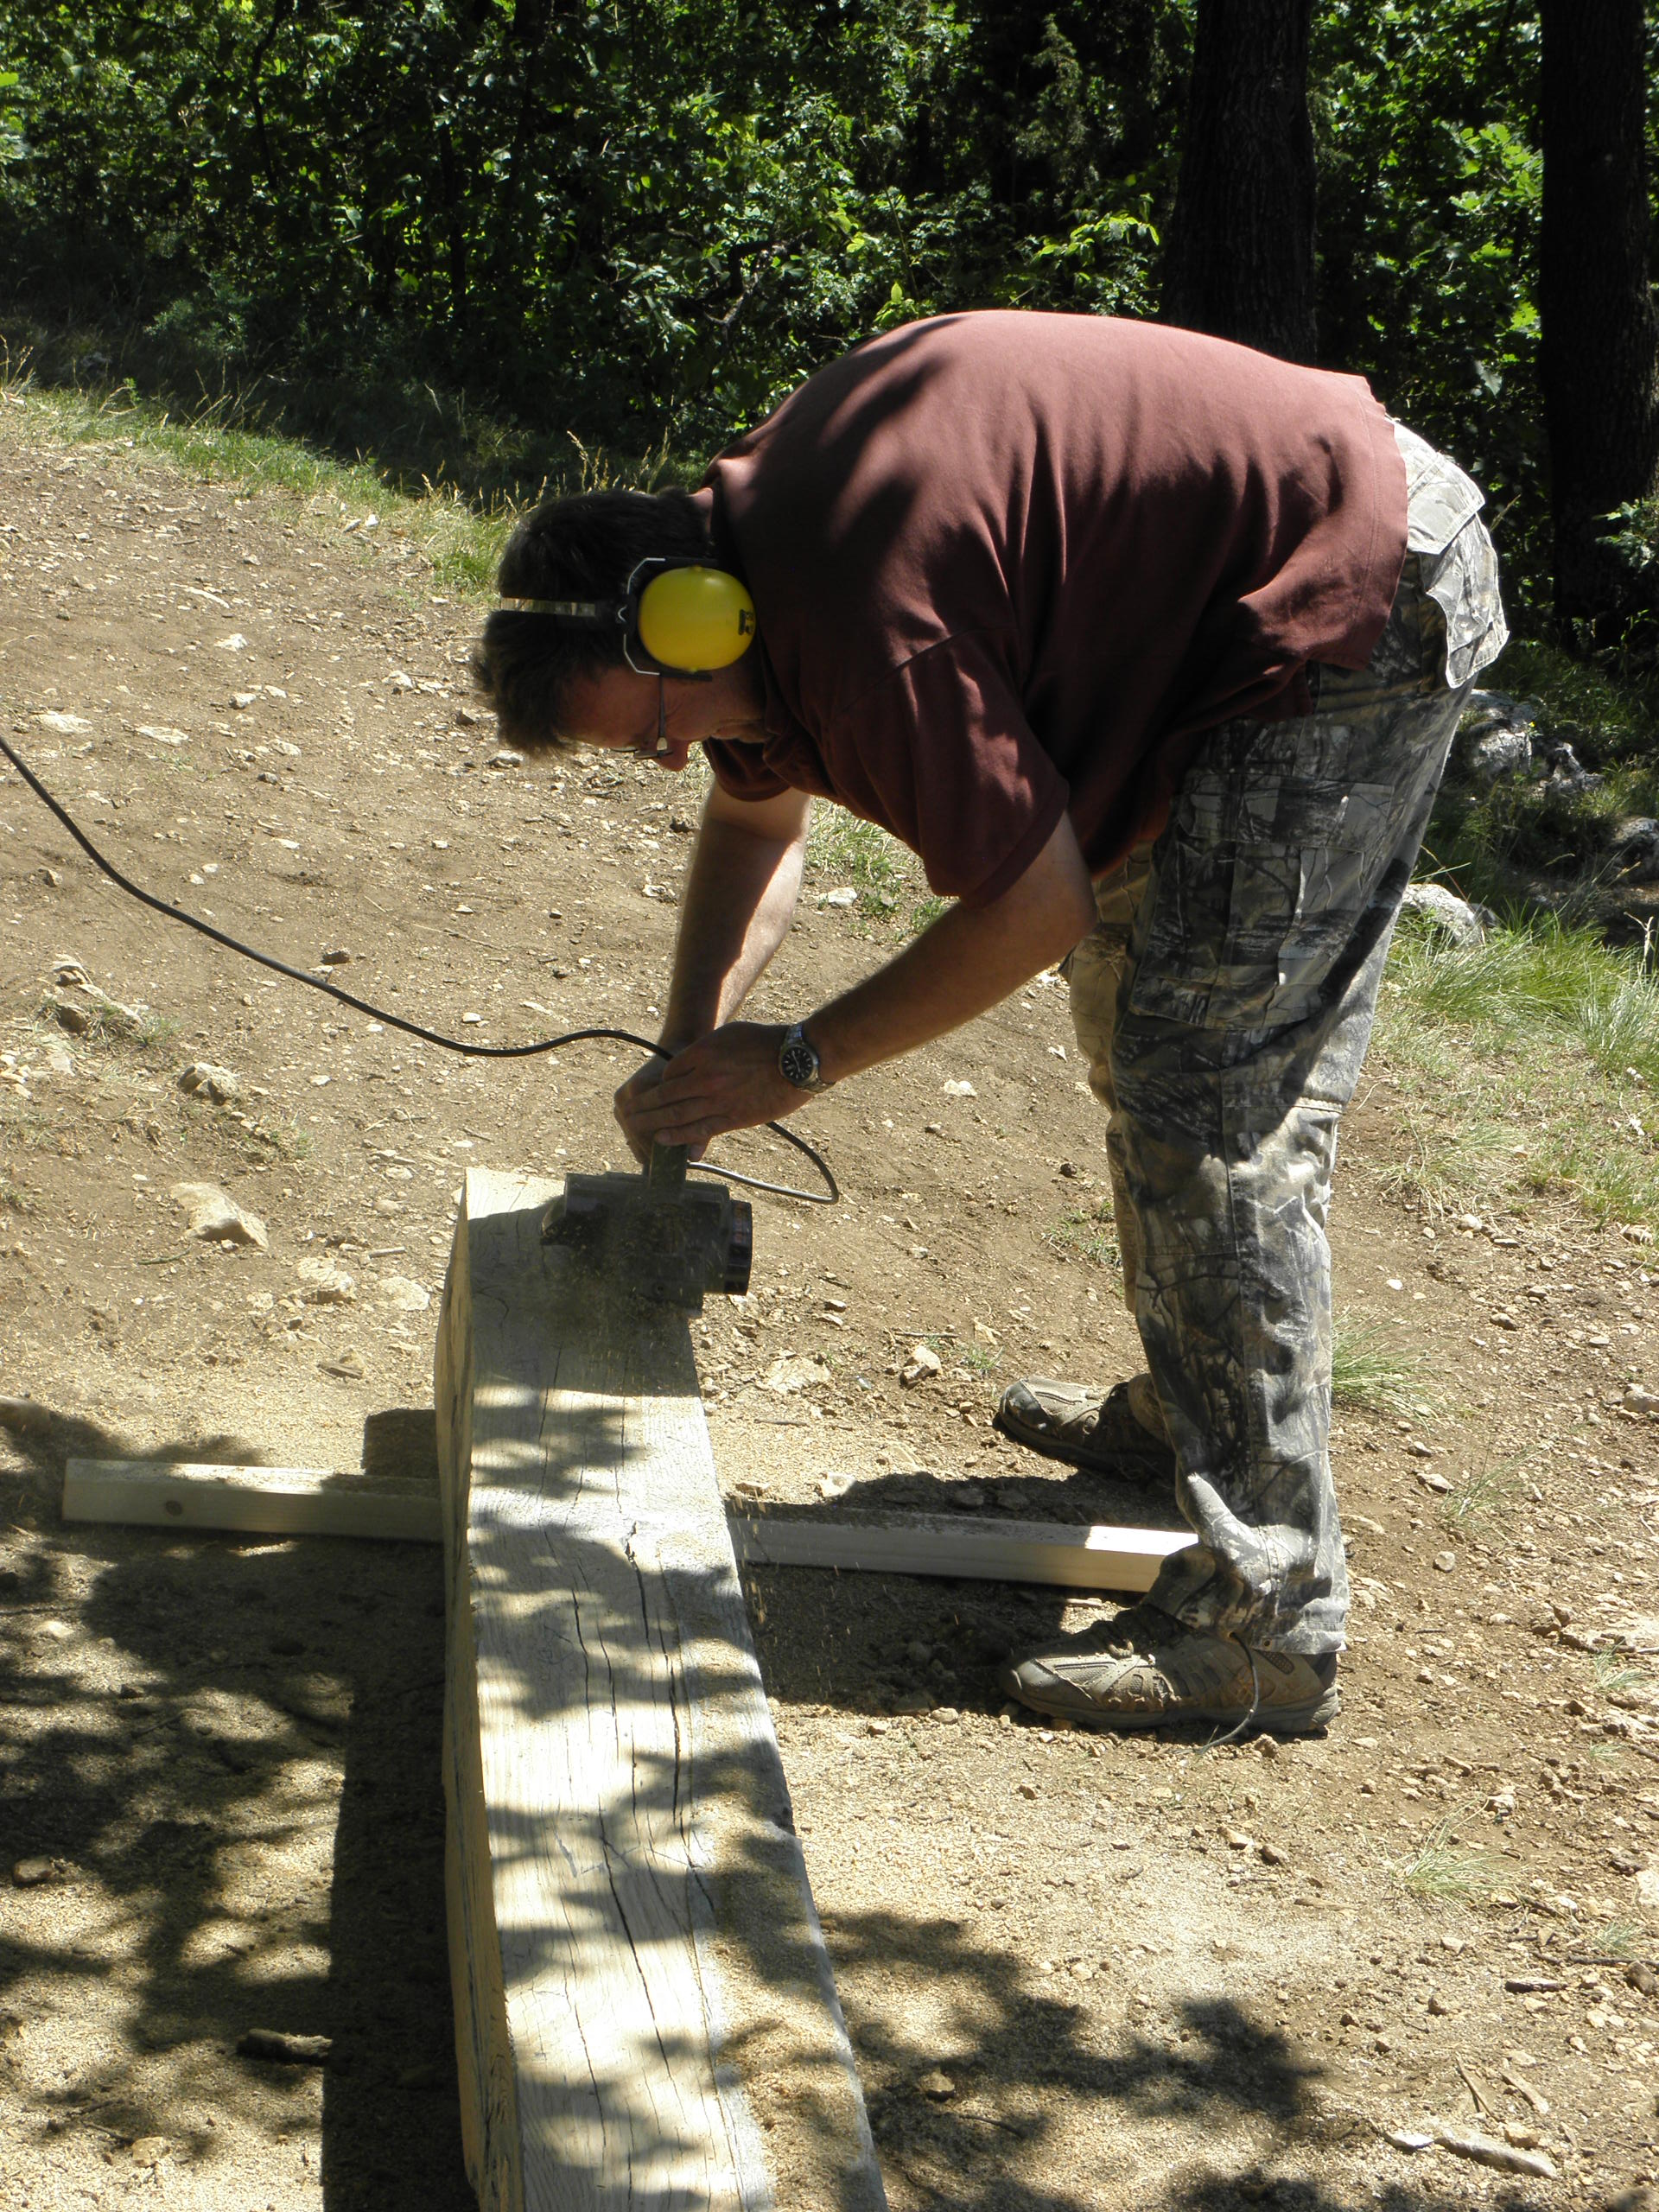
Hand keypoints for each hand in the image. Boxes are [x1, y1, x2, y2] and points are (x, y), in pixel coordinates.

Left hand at [613, 1023, 800, 1159]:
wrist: (797, 1059)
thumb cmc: (765, 1041)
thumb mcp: (728, 1035)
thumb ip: (704, 1051)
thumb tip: (685, 1066)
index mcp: (703, 1054)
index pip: (668, 1073)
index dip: (658, 1085)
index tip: (653, 1093)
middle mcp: (706, 1078)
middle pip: (665, 1096)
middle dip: (644, 1108)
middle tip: (626, 1116)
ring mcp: (718, 1100)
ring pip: (677, 1116)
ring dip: (653, 1124)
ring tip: (637, 1129)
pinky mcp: (733, 1119)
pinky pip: (699, 1130)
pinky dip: (678, 1137)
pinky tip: (662, 1140)